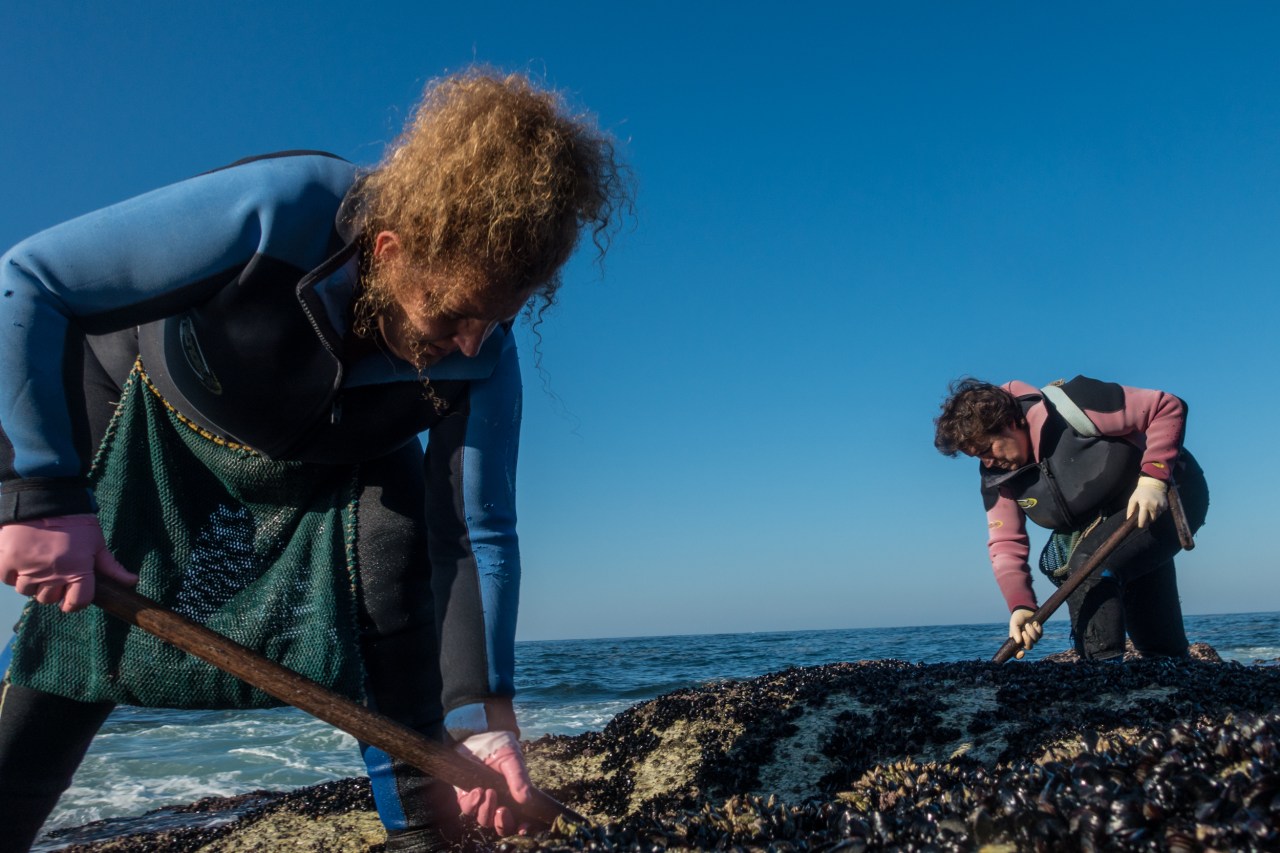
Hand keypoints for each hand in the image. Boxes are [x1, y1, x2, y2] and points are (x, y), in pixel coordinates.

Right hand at [0, 514, 136, 611]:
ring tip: (38, 563)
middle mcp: (52, 573)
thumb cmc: (75, 520)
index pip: (77, 602)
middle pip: (49, 599)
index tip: (72, 595)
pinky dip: (13, 573)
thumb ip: (111, 567)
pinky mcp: (7, 561)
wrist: (45, 497)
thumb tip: (132, 582)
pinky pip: (8, 580)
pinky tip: (23, 559)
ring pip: (27, 591)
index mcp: (77, 569)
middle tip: (55, 572)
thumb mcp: (96, 542)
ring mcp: (28, 568)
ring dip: (33, 582)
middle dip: (54, 590)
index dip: (75, 602)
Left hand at [454, 730, 532, 835]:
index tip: (522, 827)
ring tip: (489, 792)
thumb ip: (519, 779)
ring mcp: (481, 800)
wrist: (478, 733)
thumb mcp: (513, 760)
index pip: (517, 819)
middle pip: (499, 826)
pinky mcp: (465, 794)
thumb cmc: (500, 746)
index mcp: (513, 796)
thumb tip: (526, 799)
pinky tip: (478, 790)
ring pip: (483, 819)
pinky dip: (473, 803)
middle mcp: (497, 801)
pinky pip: (467, 808)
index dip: (520, 827)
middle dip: (501, 823)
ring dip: (486, 810)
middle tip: (503, 810)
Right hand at [1009, 609, 1041, 658]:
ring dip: (1032, 632)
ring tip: (1028, 624)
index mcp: (1016, 640)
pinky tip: (1034, 623)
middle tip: (1024, 632)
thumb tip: (1018, 642)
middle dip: (1028, 640)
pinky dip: (1037, 628)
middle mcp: (1025, 640)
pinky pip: (1040, 634)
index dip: (1019, 655)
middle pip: (1029, 647)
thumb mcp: (1013, 624)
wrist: (1025, 609)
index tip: (1022, 653)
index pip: (1016, 652)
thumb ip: (1015, 632)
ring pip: (1035, 640)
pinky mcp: (1039, 632)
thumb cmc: (1017, 618)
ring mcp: (1033, 637)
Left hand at [1126, 475, 1167, 527]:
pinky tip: (1154, 506)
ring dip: (1152, 516)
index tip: (1139, 525)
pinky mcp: (1165, 506)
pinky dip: (1157, 512)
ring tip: (1149, 509)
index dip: (1141, 525)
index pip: (1143, 520)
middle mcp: (1154, 507)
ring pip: (1156, 517)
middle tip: (1144, 516)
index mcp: (1144, 505)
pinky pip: (1161, 513)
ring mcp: (1161, 506)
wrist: (1153, 483)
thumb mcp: (1133, 499)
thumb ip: (1130, 510)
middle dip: (1147, 520)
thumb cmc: (1140, 492)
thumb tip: (1129, 519)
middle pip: (1151, 520)